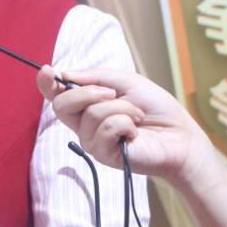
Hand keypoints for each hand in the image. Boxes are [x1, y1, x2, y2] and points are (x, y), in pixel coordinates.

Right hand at [36, 65, 219, 190]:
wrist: (179, 135)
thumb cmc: (156, 109)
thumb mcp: (127, 82)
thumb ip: (96, 77)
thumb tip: (66, 74)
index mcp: (86, 106)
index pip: (57, 95)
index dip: (47, 83)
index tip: (48, 71)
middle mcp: (84, 125)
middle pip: (61, 104)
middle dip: (87, 92)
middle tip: (113, 93)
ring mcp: (92, 141)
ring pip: (92, 113)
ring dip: (122, 108)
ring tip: (137, 116)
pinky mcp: (104, 155)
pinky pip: (107, 128)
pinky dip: (126, 123)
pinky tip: (135, 131)